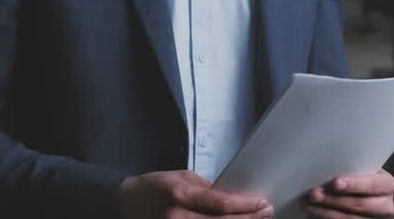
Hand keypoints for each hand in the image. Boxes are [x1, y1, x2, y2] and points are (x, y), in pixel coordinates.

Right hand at [118, 170, 273, 217]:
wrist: (126, 202)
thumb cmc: (155, 187)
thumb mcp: (183, 178)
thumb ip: (208, 190)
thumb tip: (236, 199)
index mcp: (180, 195)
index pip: (221, 204)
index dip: (246, 205)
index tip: (262, 202)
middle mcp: (177, 217)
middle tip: (267, 213)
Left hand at [301, 169, 393, 217]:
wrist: (359, 188)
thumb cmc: (355, 173)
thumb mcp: (359, 167)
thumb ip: (352, 166)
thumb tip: (328, 165)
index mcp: (388, 185)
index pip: (373, 185)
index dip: (355, 184)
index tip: (335, 183)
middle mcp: (385, 206)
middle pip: (360, 205)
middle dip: (334, 199)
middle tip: (314, 193)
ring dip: (325, 211)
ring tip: (308, 203)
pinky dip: (324, 217)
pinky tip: (311, 211)